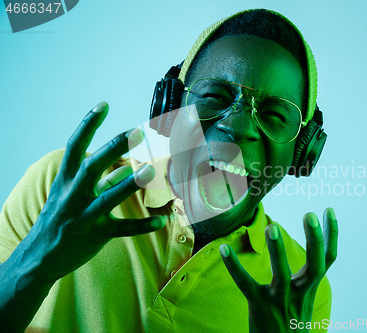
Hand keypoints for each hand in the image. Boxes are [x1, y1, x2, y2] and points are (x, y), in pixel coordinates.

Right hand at [27, 102, 165, 282]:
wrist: (40, 256)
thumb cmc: (60, 219)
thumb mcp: (71, 194)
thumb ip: (102, 180)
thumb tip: (127, 167)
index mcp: (65, 180)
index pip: (74, 146)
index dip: (88, 124)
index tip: (104, 105)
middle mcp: (73, 195)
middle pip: (92, 166)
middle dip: (114, 147)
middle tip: (136, 131)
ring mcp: (84, 215)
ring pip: (108, 197)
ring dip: (130, 183)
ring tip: (151, 169)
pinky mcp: (96, 234)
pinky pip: (123, 229)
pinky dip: (142, 226)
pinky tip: (161, 221)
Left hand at [220, 208, 337, 332]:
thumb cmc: (291, 324)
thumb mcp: (303, 302)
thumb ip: (304, 280)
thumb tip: (307, 256)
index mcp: (309, 289)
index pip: (328, 260)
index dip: (331, 235)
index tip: (328, 211)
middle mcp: (299, 294)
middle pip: (314, 265)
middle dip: (314, 239)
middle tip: (309, 214)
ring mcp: (279, 301)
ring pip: (282, 274)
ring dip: (277, 250)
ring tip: (271, 227)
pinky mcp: (259, 306)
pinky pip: (245, 284)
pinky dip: (234, 266)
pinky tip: (224, 249)